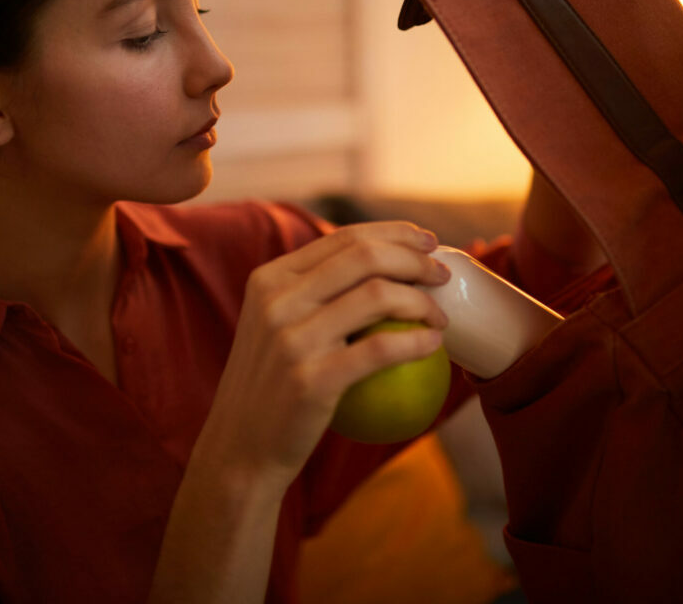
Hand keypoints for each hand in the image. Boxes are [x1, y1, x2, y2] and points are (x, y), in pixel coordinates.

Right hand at [192, 222, 450, 491]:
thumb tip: (380, 263)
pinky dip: (417, 343)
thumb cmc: (272, 387)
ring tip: (440, 316)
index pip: (344, 237)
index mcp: (270, 278)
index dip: (396, 234)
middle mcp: (276, 300)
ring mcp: (291, 339)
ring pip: (377, 295)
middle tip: (442, 276)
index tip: (429, 243)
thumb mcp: (274, 328)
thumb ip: (310, 293)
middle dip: (416, 259)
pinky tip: (434, 344)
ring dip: (422, 302)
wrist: (240, 449)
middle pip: (364, 257)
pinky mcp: (311, 379)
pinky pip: (380, 350)